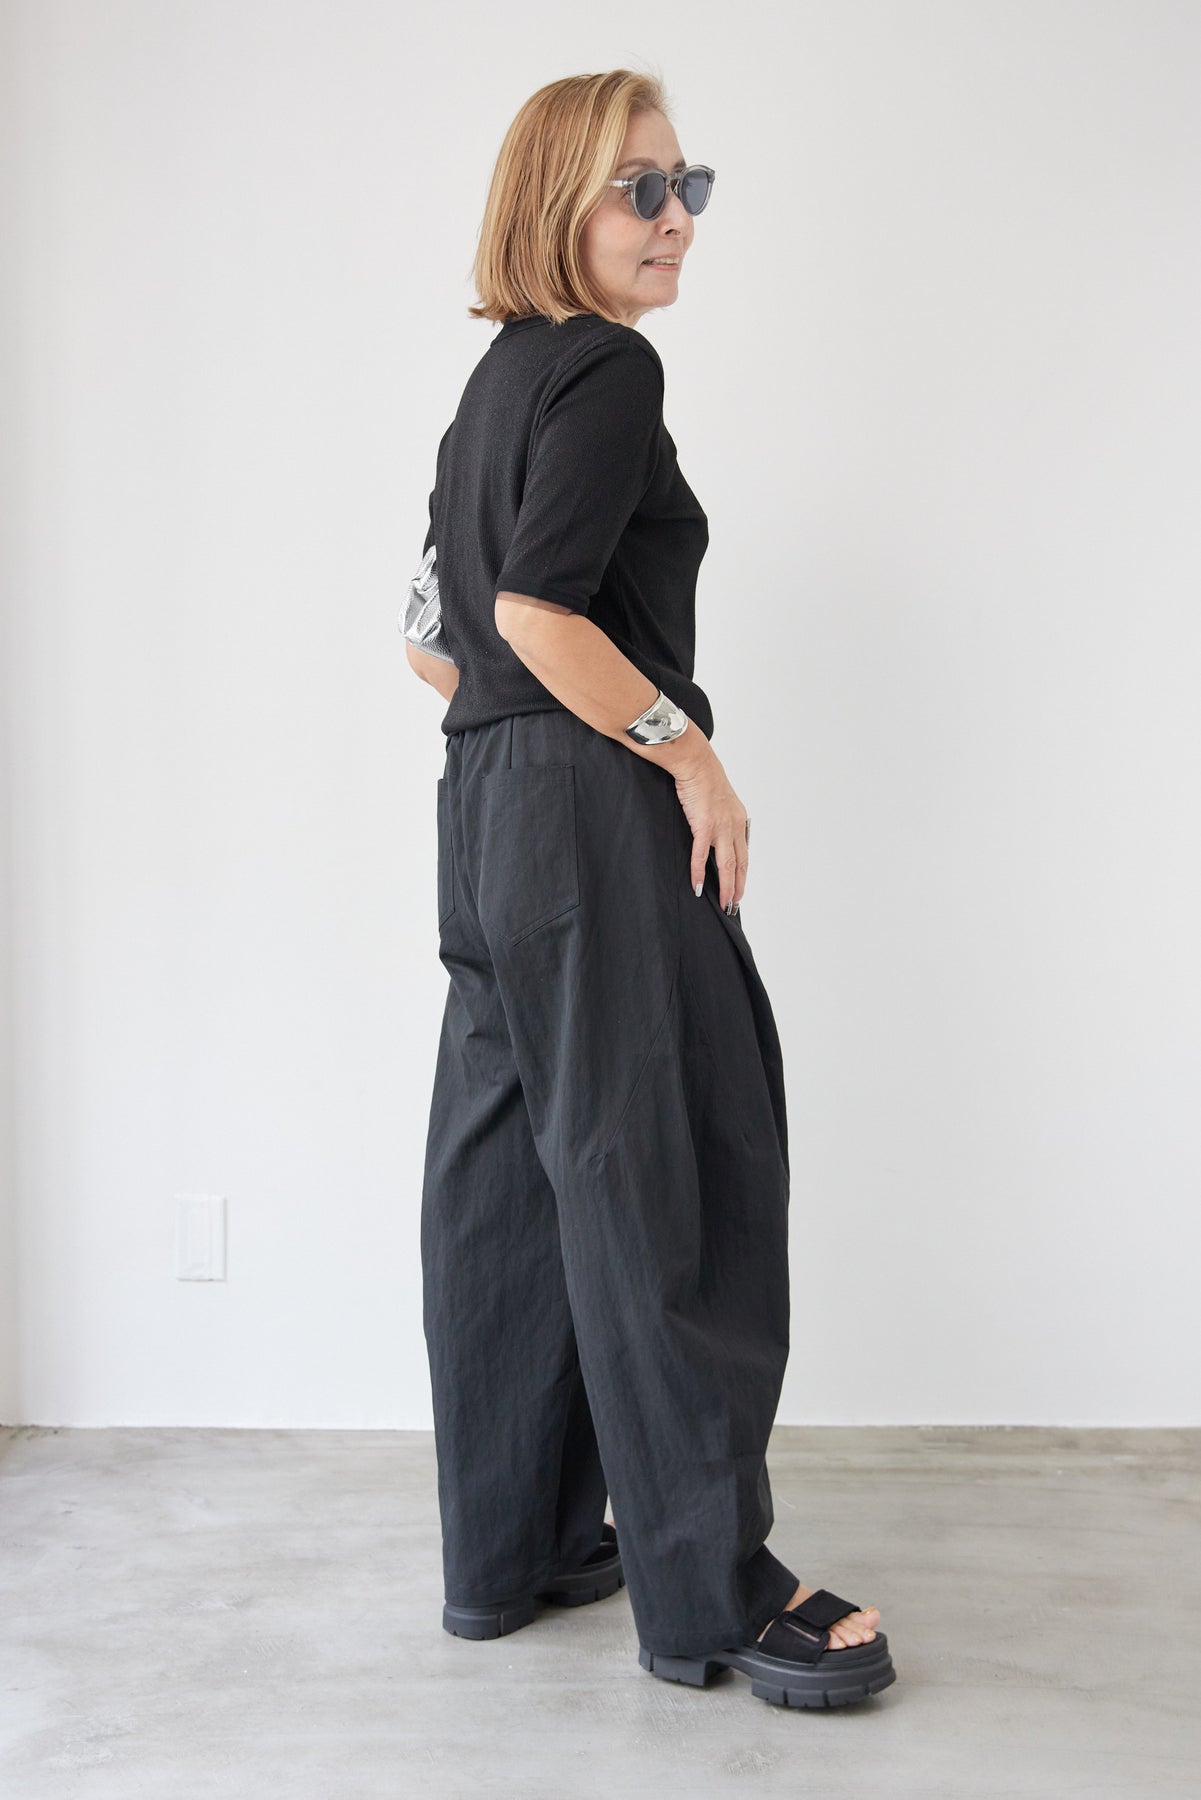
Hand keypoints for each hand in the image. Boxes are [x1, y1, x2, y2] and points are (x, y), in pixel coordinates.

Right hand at [671, 750, 749, 912]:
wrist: (695, 762)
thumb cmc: (702, 778)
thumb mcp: (719, 800)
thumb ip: (720, 818)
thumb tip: (714, 831)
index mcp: (739, 820)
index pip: (744, 855)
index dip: (743, 875)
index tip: (740, 891)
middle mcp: (734, 825)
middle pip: (740, 864)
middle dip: (738, 887)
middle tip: (734, 906)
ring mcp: (720, 826)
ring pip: (727, 865)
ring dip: (726, 887)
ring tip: (725, 904)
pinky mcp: (704, 825)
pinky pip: (702, 855)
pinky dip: (699, 873)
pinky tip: (697, 886)